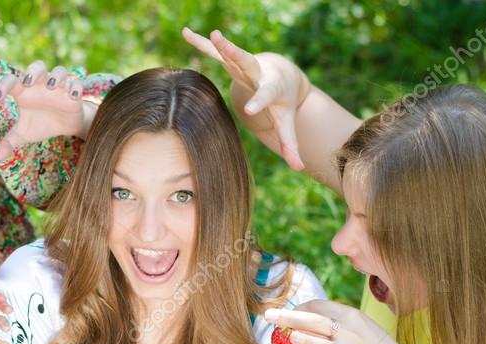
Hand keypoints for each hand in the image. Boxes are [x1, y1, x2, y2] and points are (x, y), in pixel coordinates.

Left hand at [0, 60, 92, 160]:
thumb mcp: (24, 134)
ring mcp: (59, 87)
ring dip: (55, 76)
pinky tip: (72, 96)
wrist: (64, 127)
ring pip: (59, 71)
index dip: (3, 86)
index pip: (11, 81)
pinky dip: (75, 87)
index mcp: (25, 91)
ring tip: (52, 86)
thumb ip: (10, 142)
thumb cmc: (41, 124)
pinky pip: (77, 83)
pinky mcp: (74, 92)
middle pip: (37, 67)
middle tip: (27, 82)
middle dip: (33, 72)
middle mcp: (41, 84)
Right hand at [182, 28, 306, 170]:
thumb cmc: (282, 103)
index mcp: (270, 89)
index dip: (259, 102)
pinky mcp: (232, 61)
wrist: (282, 76)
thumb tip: (299, 168)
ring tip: (213, 34)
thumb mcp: (286, 123)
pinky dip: (201, 43)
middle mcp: (257, 73)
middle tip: (225, 43)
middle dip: (236, 54)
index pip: (265, 95)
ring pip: (231, 54)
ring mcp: (243, 65)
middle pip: (247, 63)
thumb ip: (291, 145)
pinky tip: (185, 33)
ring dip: (220, 44)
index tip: (250, 109)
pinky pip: (214, 52)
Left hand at [264, 300, 420, 343]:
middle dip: (291, 317)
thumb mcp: (357, 325)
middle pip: (316, 322)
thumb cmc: (370, 343)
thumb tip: (300, 317)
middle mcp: (348, 333)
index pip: (319, 306)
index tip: (285, 313)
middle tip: (269, 316)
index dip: (298, 308)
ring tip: (293, 337)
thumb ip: (332, 320)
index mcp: (350, 316)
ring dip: (308, 342)